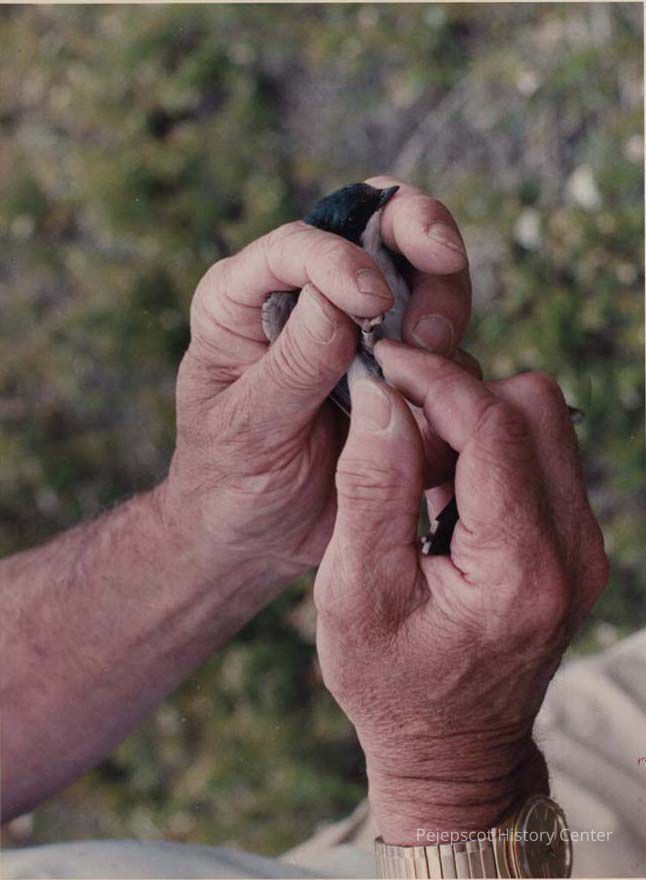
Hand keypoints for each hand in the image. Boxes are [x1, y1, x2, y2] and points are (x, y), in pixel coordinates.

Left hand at [161, 178, 470, 592]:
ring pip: (424, 273)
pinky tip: (436, 401)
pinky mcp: (399, 366)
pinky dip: (452, 359)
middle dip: (420, 237)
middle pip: (377, 225)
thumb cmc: (231, 482)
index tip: (372, 303)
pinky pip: (443, 342)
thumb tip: (340, 302)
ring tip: (430, 354)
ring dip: (443, 301)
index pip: (297, 243)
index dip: (341, 259)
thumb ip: (292, 365)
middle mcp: (305, 298)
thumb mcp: (247, 429)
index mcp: (244, 297)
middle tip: (434, 286)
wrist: (260, 537)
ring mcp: (359, 329)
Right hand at [314, 342, 608, 844]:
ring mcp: (582, 547)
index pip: (494, 425)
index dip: (433, 378)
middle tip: (397, 428)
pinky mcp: (574, 545)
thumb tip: (383, 395)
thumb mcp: (355, 591)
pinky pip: (541, 458)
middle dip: (458, 395)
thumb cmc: (392, 683)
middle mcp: (573, 551)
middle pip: (535, 406)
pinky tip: (442, 493)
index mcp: (519, 568)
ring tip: (415, 471)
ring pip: (542, 424)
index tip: (382, 365)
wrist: (454, 750)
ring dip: (471, 422)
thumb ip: (372, 487)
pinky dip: (487, 451)